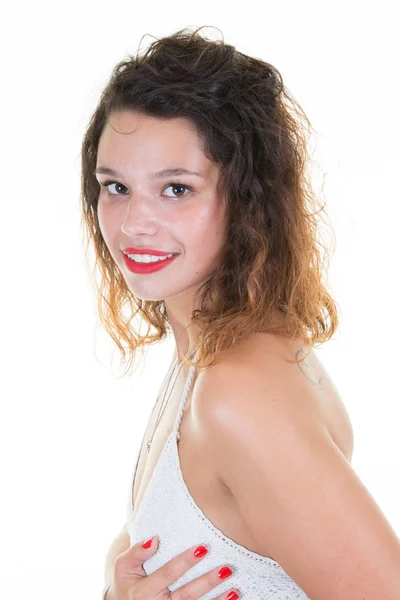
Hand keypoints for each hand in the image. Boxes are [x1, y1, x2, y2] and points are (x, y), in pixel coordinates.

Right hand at [106, 535, 238, 598]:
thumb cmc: (127, 582)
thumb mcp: (123, 567)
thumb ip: (136, 553)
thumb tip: (154, 540)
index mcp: (142, 592)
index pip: (167, 574)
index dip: (185, 562)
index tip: (202, 548)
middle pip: (185, 595)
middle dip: (207, 582)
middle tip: (226, 568)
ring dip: (216, 599)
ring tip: (234, 587)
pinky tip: (232, 598)